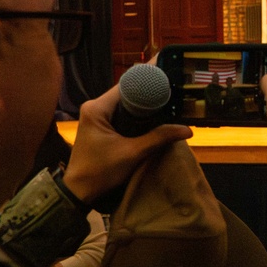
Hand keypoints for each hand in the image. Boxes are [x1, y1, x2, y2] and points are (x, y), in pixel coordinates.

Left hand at [61, 85, 192, 202]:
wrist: (79, 191)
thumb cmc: (101, 171)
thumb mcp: (133, 153)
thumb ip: (158, 138)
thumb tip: (187, 130)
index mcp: (97, 108)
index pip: (126, 86)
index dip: (147, 81)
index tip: (167, 75)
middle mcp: (94, 107)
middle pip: (126, 93)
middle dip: (148, 93)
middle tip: (172, 90)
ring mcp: (96, 116)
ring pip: (124, 104)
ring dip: (143, 106)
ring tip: (167, 102)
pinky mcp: (99, 126)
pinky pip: (121, 115)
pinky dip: (136, 116)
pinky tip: (153, 117)